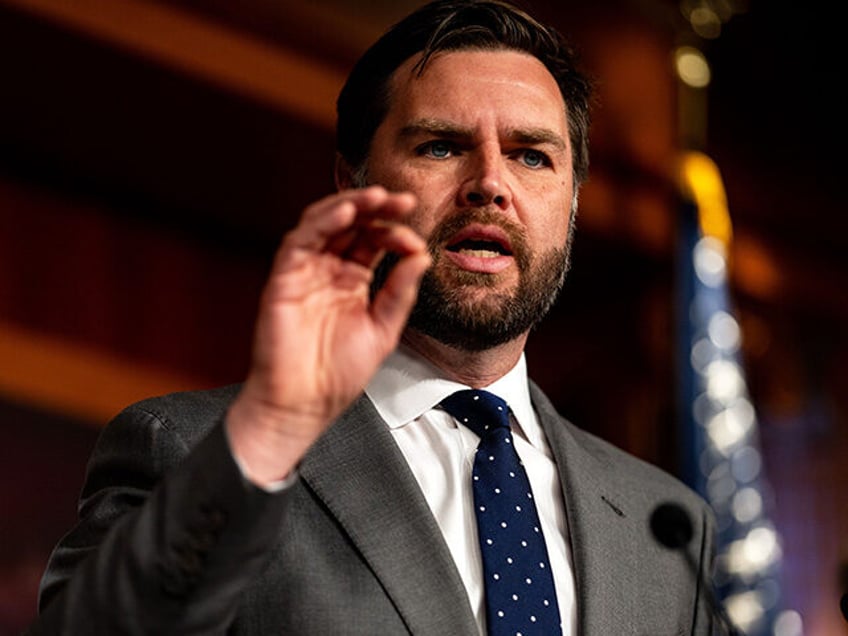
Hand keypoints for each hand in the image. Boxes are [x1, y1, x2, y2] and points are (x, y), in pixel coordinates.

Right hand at [226, 186, 429, 484]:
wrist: (305, 405)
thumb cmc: (338, 375)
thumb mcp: (383, 329)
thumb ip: (400, 291)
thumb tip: (421, 256)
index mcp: (353, 281)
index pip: (374, 241)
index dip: (395, 232)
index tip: (415, 238)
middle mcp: (328, 271)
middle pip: (351, 224)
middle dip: (377, 207)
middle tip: (402, 200)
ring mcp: (305, 272)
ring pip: (324, 222)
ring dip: (350, 204)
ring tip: (377, 197)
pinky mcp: (284, 278)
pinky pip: (300, 240)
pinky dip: (322, 222)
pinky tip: (346, 213)